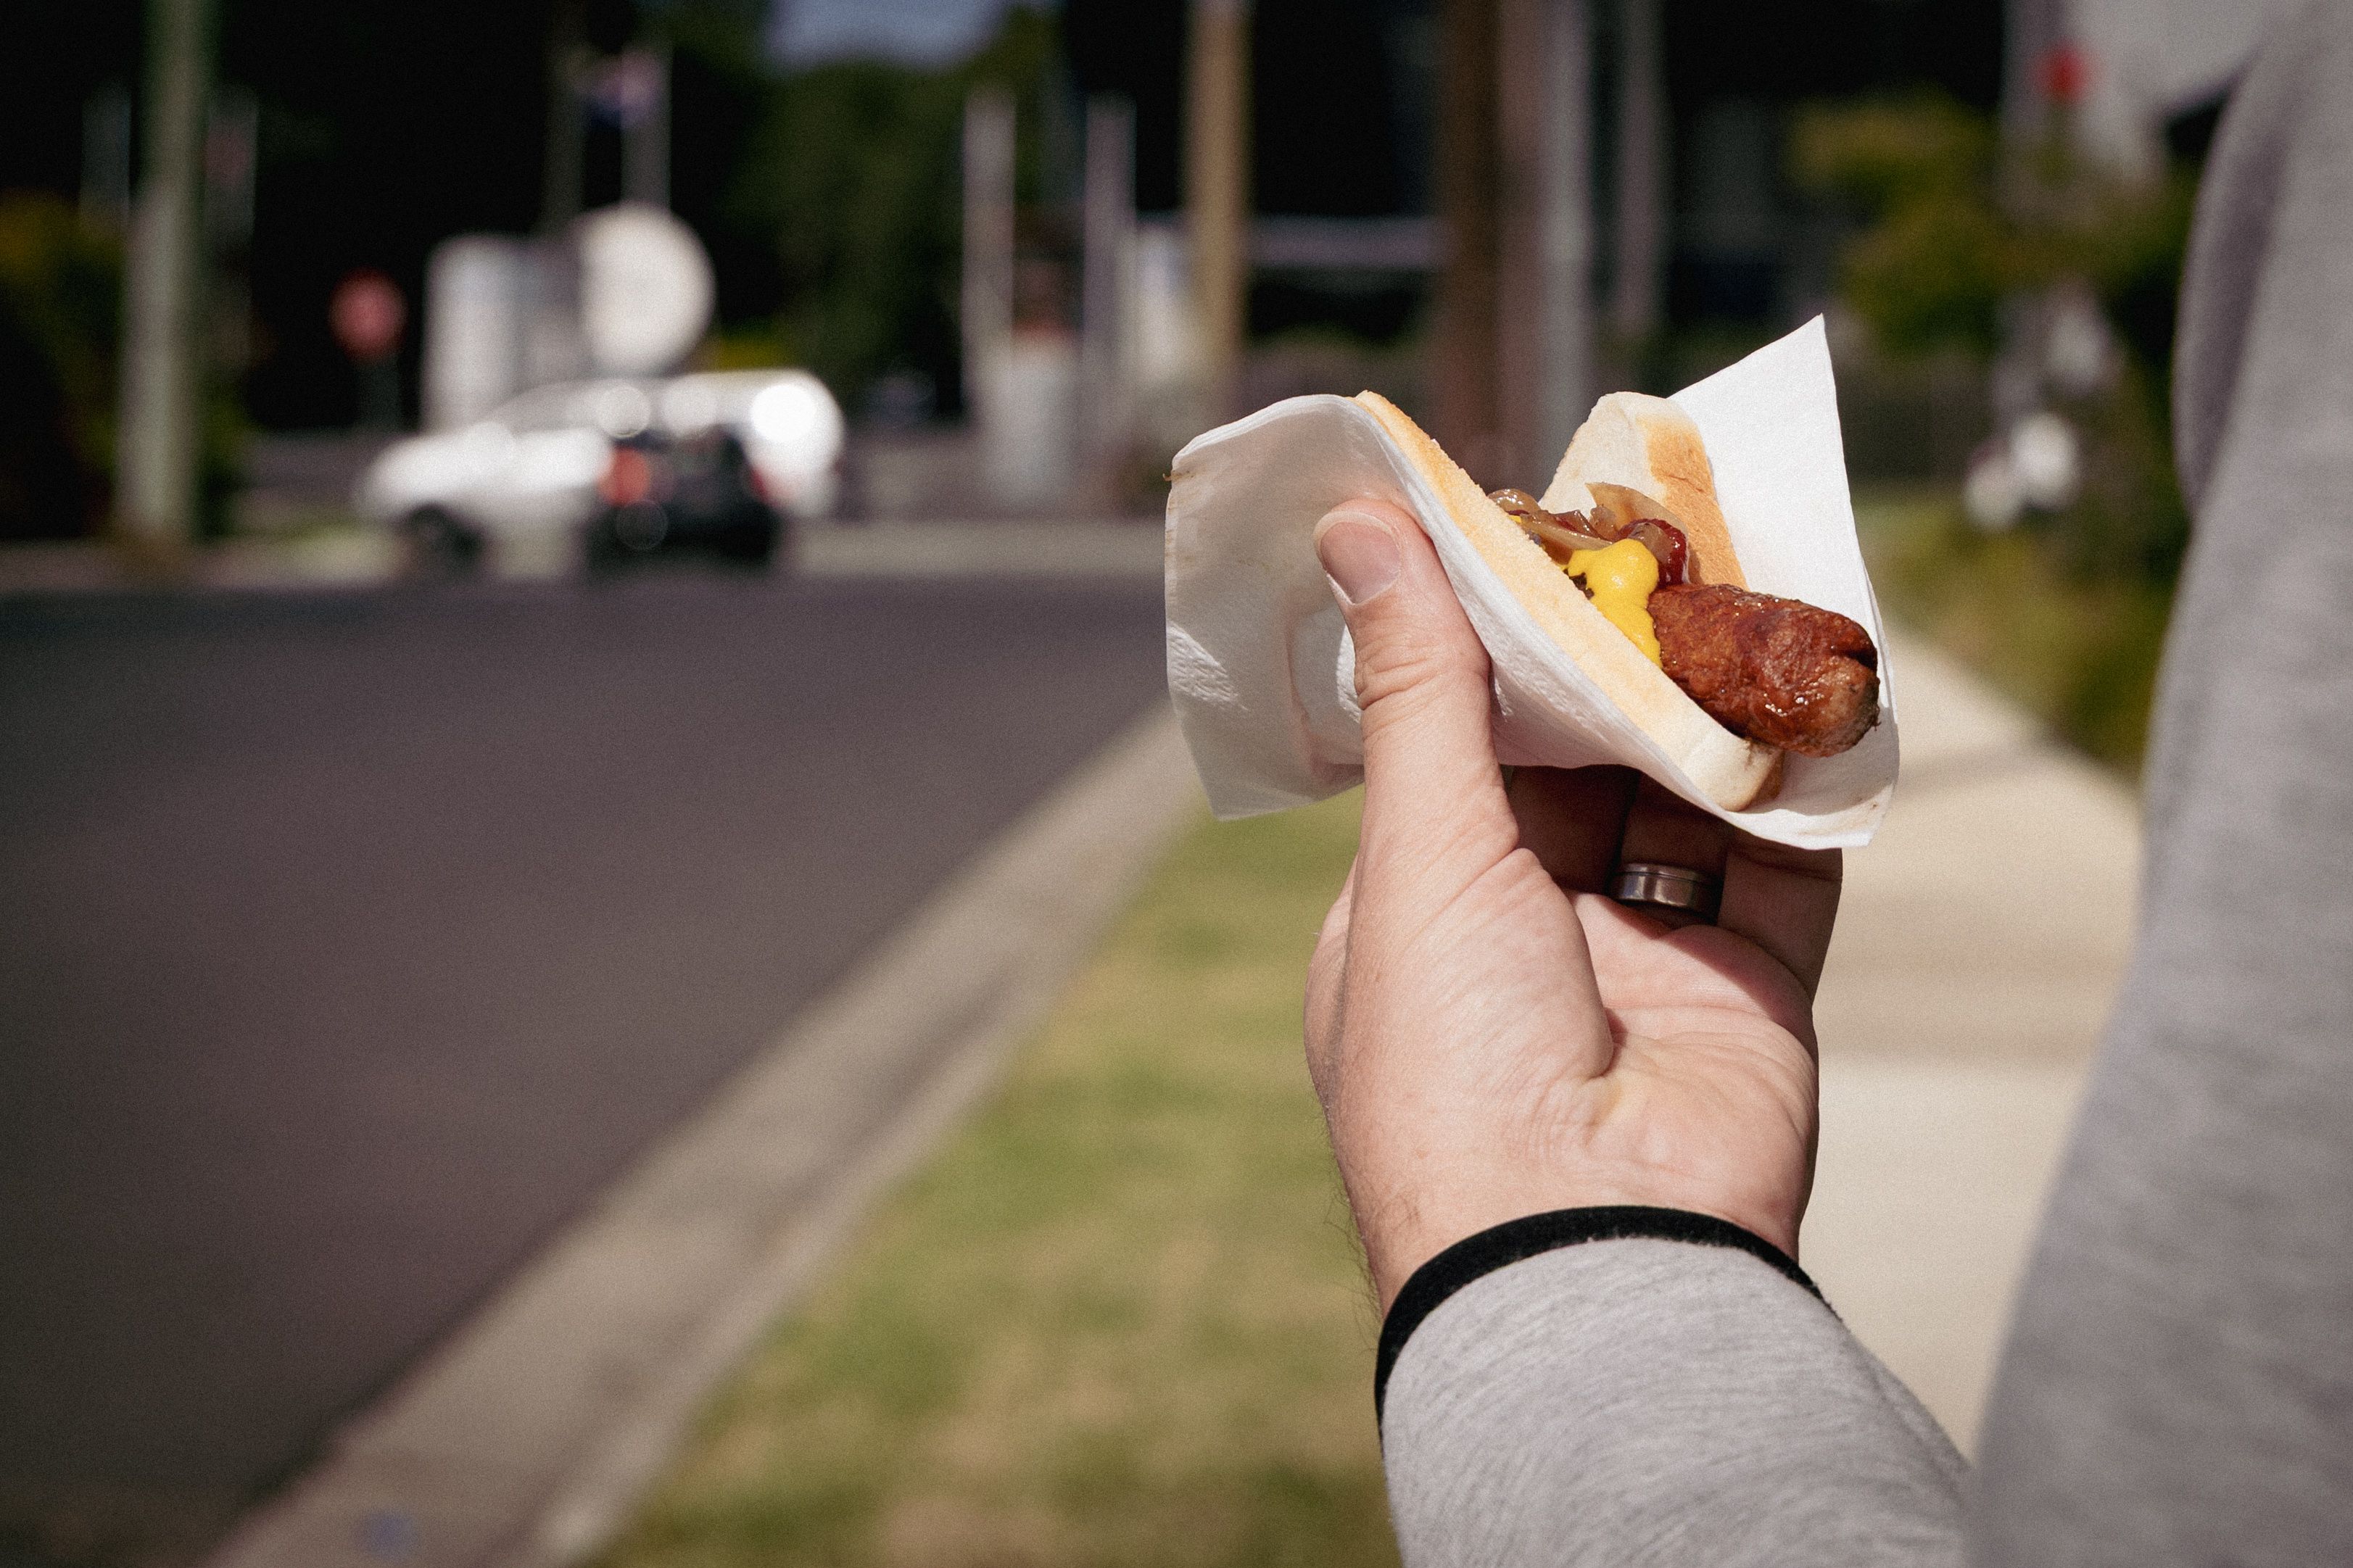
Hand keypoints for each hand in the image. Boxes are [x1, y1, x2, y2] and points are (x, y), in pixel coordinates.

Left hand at [1302, 499, 1842, 1311]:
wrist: (1591, 1257)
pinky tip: (1816, 684)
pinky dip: (1801, 782)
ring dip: (1711, 703)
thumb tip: (1358, 522)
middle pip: (1578, 761)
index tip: (1531, 528)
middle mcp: (1525, 936)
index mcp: (1417, 915)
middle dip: (1617, 657)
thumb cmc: (1456, 1058)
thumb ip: (1418, 687)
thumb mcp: (1421, 851)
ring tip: (1742, 576)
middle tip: (1656, 530)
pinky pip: (1782, 863)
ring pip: (1683, 800)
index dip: (1491, 640)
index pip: (1454, 746)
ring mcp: (1643, 966)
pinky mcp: (1749, 993)